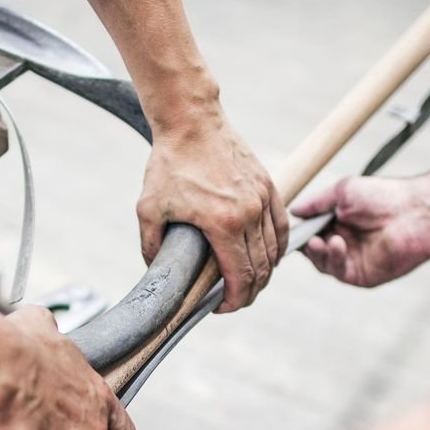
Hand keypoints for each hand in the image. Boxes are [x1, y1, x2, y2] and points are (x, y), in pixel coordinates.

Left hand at [138, 113, 287, 312]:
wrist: (191, 121)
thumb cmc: (169, 164)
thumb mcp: (148, 209)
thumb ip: (151, 246)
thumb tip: (157, 273)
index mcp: (222, 223)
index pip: (240, 276)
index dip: (234, 300)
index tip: (222, 308)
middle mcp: (249, 213)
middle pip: (261, 269)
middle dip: (249, 292)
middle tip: (233, 300)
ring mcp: (262, 198)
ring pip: (274, 250)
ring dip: (264, 273)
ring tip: (247, 282)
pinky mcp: (268, 185)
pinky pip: (281, 225)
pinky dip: (278, 247)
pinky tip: (268, 257)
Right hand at [291, 174, 429, 287]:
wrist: (415, 212)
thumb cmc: (383, 197)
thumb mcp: (342, 192)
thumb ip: (316, 203)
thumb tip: (292, 209)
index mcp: (338, 223)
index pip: (310, 230)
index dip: (298, 230)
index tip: (286, 225)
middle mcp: (344, 243)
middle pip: (311, 250)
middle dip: (304, 243)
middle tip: (301, 236)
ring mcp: (352, 260)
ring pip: (321, 263)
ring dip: (317, 252)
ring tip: (320, 240)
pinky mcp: (361, 275)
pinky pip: (338, 271)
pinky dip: (333, 258)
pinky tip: (336, 244)